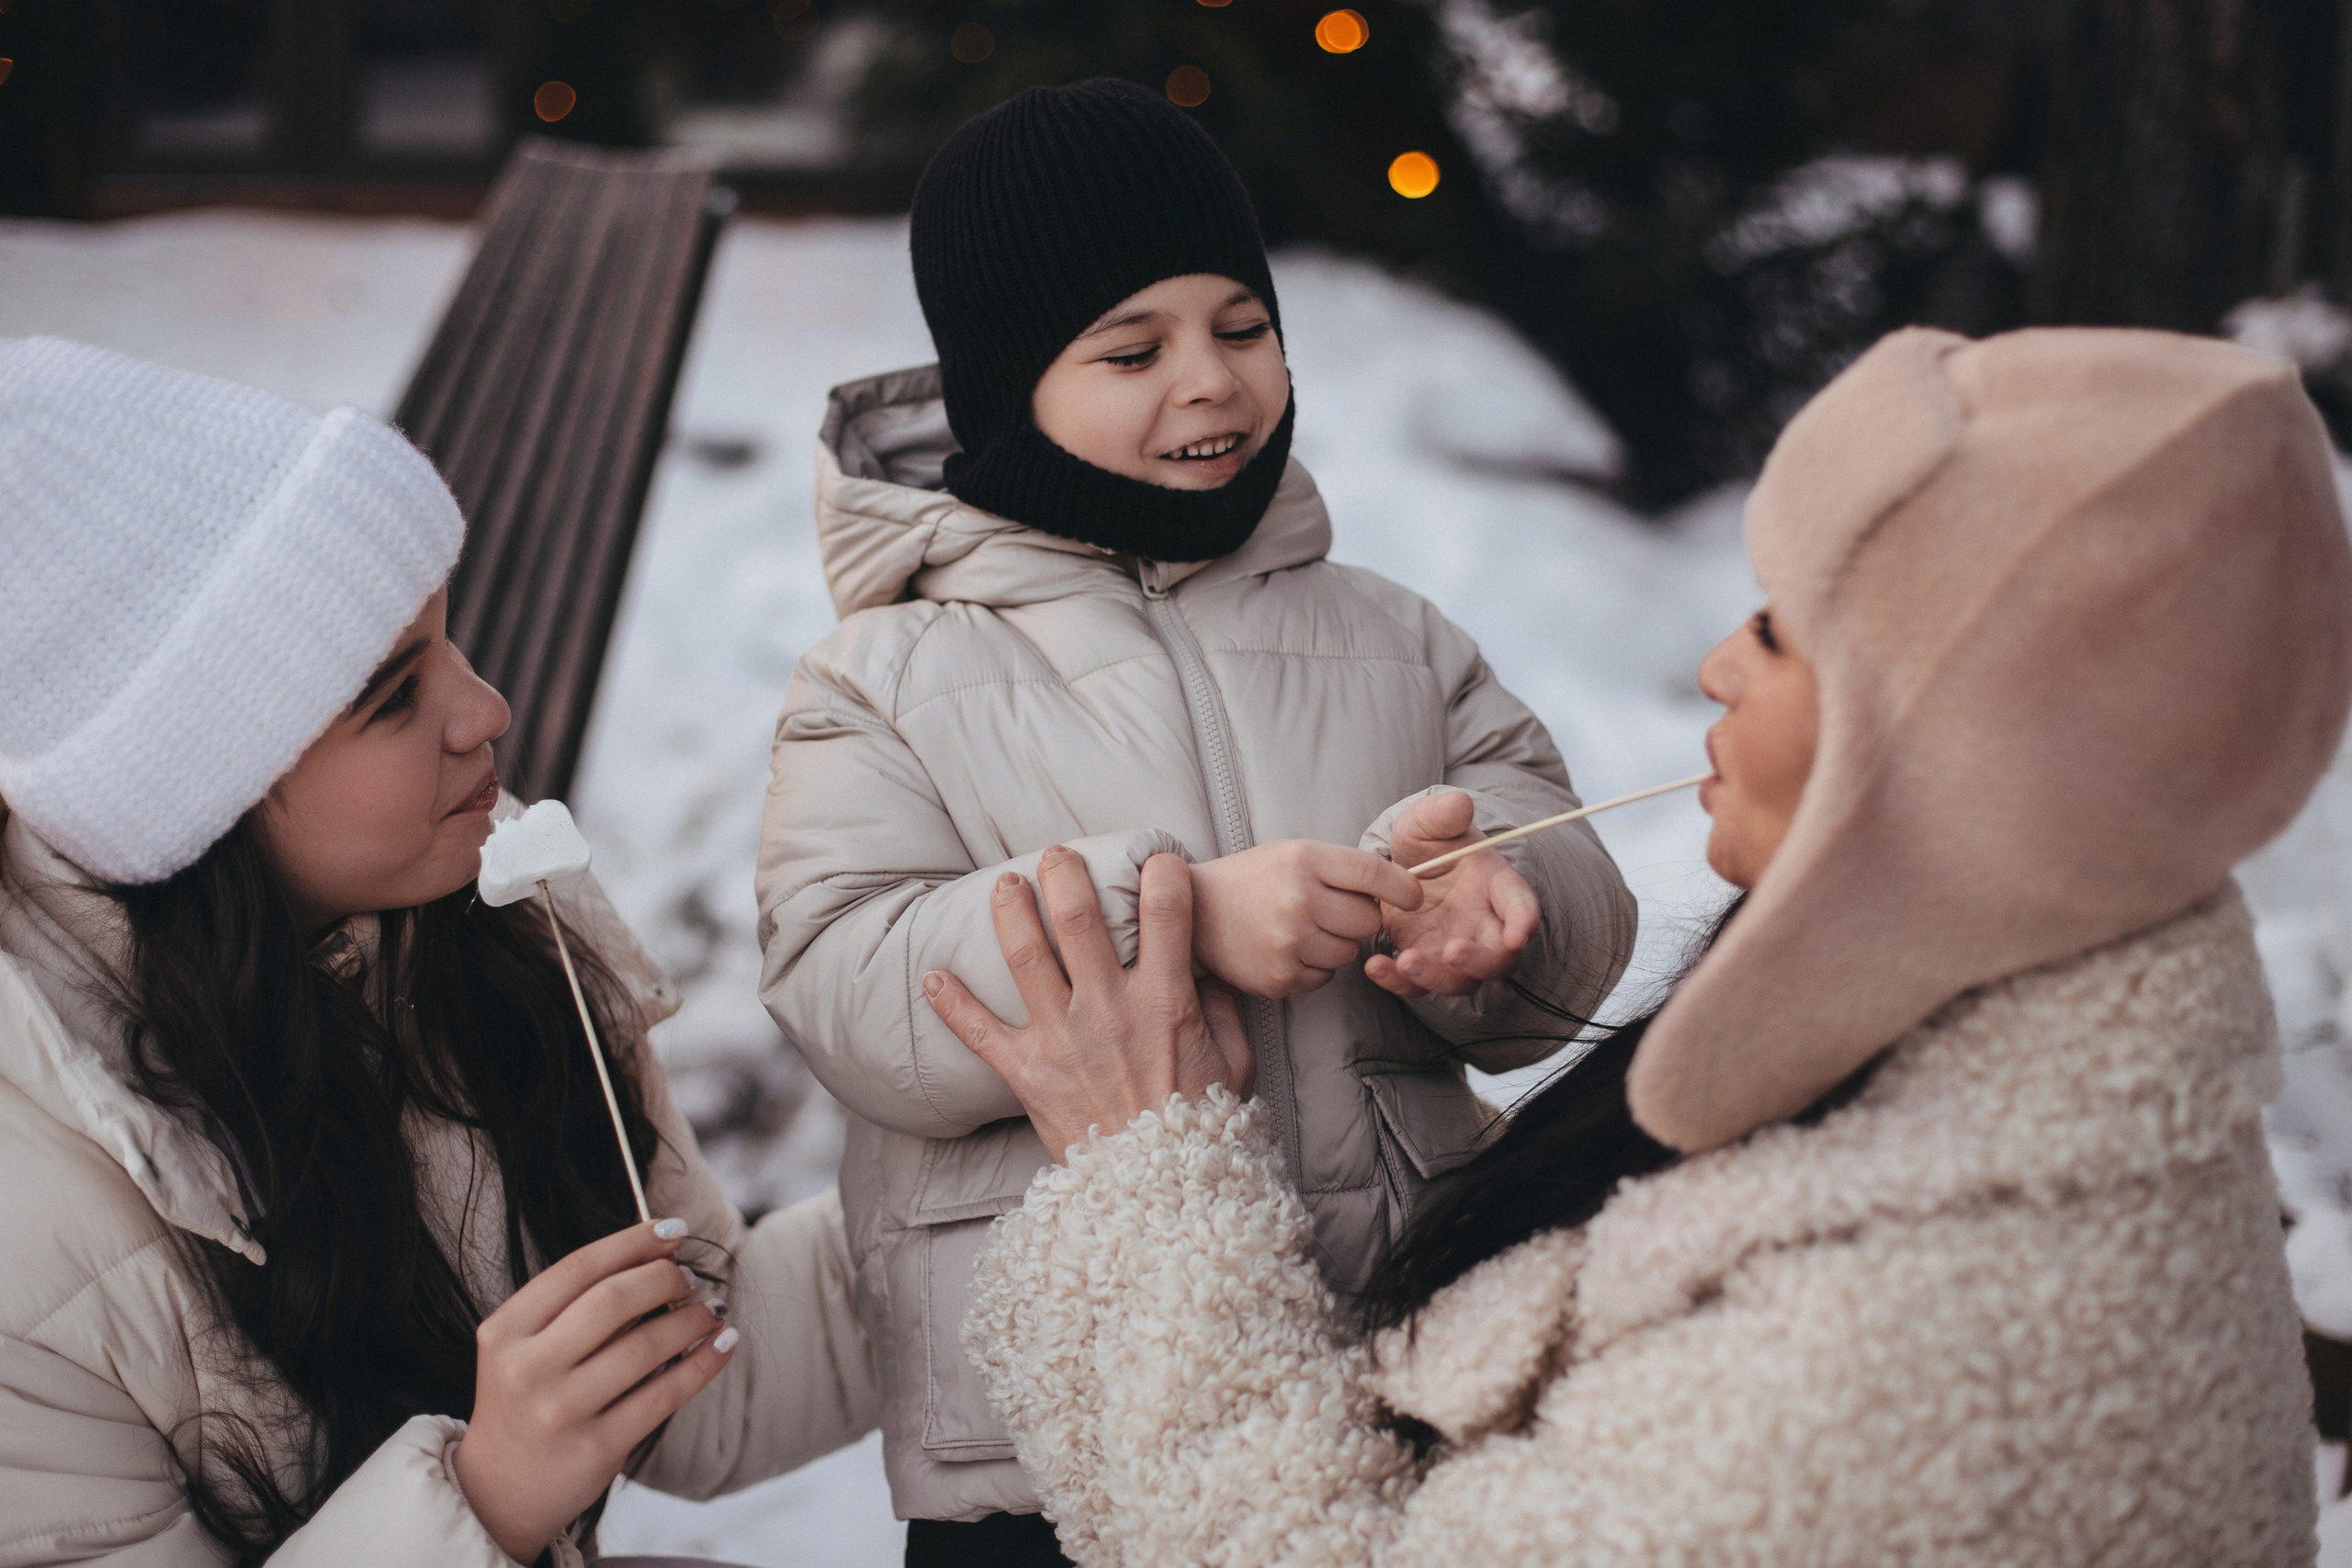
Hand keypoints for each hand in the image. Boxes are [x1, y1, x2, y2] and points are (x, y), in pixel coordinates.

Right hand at [453, 1220, 731, 1561]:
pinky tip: (723, 1345)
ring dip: (691, 1319)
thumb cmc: (526, 1399)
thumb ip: (575, 1304)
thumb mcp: (524, 1346)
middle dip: (664, 1279)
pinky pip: (664, 1395)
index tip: (674, 1230)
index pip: (578, 1269)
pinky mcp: (596, 1448)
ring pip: (646, 1346)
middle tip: (689, 1278)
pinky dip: (702, 1363)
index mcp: (505, 1331)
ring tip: (710, 1310)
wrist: (498, 1492)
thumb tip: (660, 1252)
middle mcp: (527, 1369)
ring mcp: (560, 1411)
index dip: (632, 1242)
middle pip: (613, 1300)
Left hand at [923, 848, 1253, 1159]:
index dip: (1160, 872)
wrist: (1160, 1196)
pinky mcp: (1027, 1074)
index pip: (1165, 909)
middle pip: (1078, 915)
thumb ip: (1221, 1009)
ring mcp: (1063, 1038)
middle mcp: (1108, 1008)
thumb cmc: (1201, 1129)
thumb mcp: (1234, 1063)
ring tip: (1005, 885)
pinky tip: (932, 977)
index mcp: (1165, 1001)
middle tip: (1056, 855)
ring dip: (1010, 909)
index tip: (1155, 860)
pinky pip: (978, 1032)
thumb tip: (1205, 970)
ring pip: (1025, 953)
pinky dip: (951, 1003)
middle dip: (1064, 873)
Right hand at [1191, 839, 1424, 997]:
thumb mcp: (1295, 854)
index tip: (1413, 896)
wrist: (1195, 912)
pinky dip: (1314, 966)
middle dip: (1358, 918)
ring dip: (1336, 944)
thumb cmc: (1254, 879)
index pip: (1373, 873)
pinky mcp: (1280, 977)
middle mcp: (1298, 899)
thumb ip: (1343, 869)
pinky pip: (1325, 977)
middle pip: (1368, 921)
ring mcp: (1288, 942)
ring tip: (1303, 929)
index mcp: (1304, 859)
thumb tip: (1405, 889)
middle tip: (1331, 911)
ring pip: (1350, 953)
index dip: (1402, 887)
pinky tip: (1287, 949)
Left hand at [1365, 792, 1539, 998]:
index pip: (1520, 905)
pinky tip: (1374, 967)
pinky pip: (1417, 984)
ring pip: (1461, 979)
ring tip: (1405, 961)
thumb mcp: (1427, 822)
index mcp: (1496, 886)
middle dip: (1480, 960)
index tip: (1518, 934)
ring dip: (1436, 976)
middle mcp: (1484, 925)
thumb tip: (1460, 802)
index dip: (1524, 920)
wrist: (1400, 867)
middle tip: (1452, 952)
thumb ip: (1442, 814)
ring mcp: (1455, 949)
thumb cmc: (1428, 843)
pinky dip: (1398, 982)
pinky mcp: (1425, 963)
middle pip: (1499, 957)